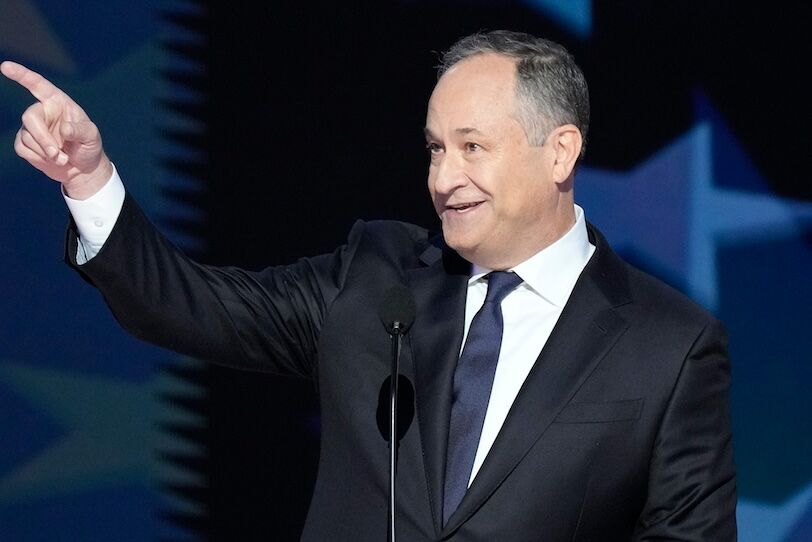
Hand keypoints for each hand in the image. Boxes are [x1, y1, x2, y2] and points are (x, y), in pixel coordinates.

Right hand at [1, 60, 112, 198]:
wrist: (83, 169)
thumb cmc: (89, 147)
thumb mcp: (91, 137)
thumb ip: (80, 131)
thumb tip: (64, 129)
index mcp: (58, 102)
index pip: (38, 85)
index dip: (22, 75)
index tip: (5, 67)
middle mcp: (43, 111)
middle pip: (29, 118)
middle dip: (43, 138)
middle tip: (57, 154)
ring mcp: (32, 127)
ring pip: (27, 136)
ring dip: (45, 152)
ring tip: (62, 158)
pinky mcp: (25, 142)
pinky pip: (22, 148)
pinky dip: (38, 158)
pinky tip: (51, 160)